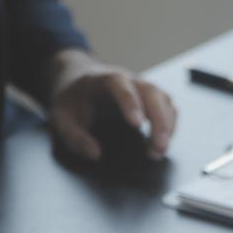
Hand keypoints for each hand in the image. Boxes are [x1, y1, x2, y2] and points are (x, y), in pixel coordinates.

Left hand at [46, 50, 176, 161]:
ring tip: (158, 151)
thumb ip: (75, 137)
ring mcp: (143, 86)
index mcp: (103, 78)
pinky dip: (170, 125)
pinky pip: (168, 107)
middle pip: (151, 92)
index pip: (120, 84)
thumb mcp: (62, 118)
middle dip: (159, 121)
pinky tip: (162, 141)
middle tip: (158, 148)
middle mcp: (128, 78)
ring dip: (167, 126)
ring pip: (164, 99)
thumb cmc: (73, 98)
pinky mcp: (152, 96)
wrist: (79, 79)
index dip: (130, 103)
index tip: (136, 125)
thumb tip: (95, 154)